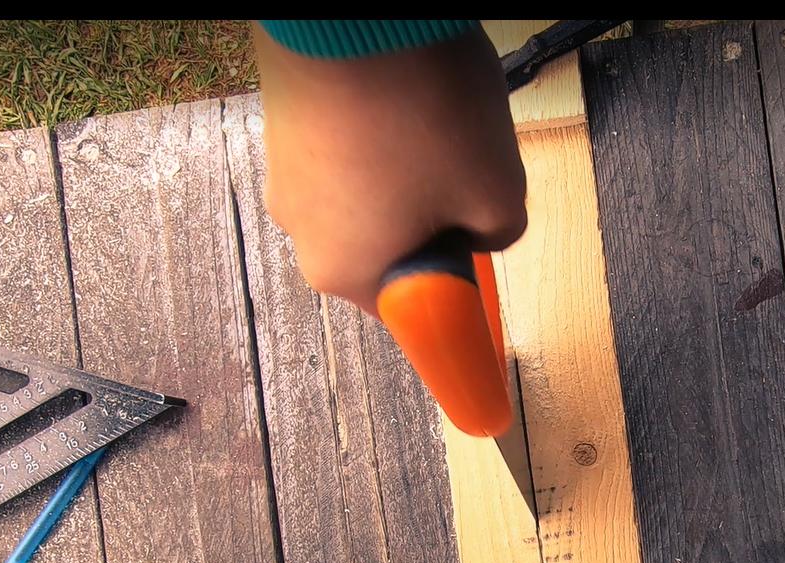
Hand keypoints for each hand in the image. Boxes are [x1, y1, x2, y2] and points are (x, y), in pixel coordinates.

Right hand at [251, 24, 527, 312]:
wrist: (355, 10)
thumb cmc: (422, 109)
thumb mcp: (498, 192)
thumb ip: (499, 235)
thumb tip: (486, 232)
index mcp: (346, 271)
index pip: (410, 310)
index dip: (453, 287)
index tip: (477, 261)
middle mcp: (303, 232)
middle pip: (389, 248)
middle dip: (433, 218)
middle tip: (465, 175)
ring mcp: (287, 173)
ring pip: (367, 195)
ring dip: (407, 173)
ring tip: (434, 124)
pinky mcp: (285, 123)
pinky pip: (346, 151)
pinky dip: (379, 135)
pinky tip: (404, 99)